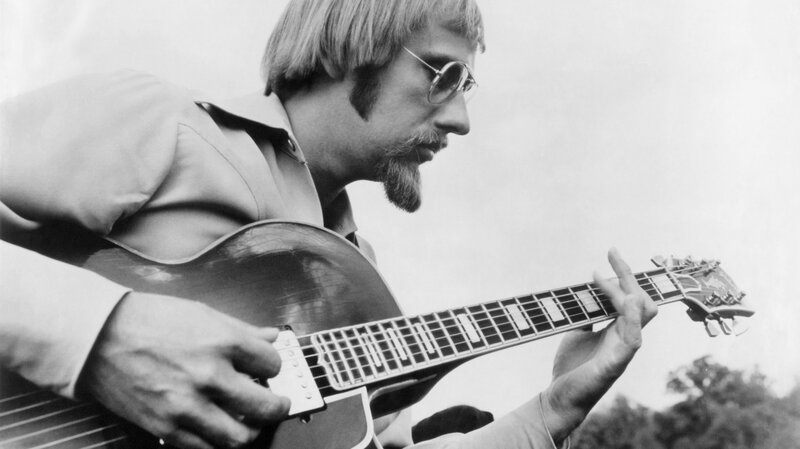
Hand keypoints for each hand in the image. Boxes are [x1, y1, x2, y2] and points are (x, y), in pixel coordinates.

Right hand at [76, 292, 290, 448]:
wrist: (98, 338)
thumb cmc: (147, 320)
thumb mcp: (202, 313)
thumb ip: (242, 329)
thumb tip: (270, 338)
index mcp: (223, 342)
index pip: (272, 364)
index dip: (273, 366)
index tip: (267, 368)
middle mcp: (210, 376)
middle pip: (266, 407)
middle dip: (278, 406)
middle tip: (276, 403)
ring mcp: (188, 406)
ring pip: (240, 437)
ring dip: (252, 431)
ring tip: (250, 421)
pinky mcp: (166, 427)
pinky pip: (206, 448)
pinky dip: (218, 441)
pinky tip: (219, 428)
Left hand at [541, 248, 657, 440]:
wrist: (561, 398)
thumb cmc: (572, 368)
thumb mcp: (578, 332)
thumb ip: (586, 315)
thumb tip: (584, 293)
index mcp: (618, 329)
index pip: (630, 295)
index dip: (623, 273)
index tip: (610, 252)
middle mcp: (625, 337)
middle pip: (641, 299)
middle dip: (628, 274)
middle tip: (612, 253)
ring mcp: (623, 350)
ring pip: (641, 315)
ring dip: (627, 292)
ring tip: (607, 278)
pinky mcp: (615, 364)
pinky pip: (633, 339)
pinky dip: (631, 319)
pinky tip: (625, 302)